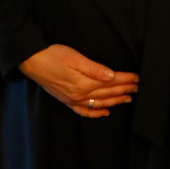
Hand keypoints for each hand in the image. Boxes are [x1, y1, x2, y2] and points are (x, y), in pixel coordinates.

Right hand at [18, 44, 137, 118]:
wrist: (32, 62)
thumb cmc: (53, 55)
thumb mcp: (75, 58)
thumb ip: (95, 69)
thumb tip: (112, 76)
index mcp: (84, 84)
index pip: (110, 82)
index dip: (125, 80)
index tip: (137, 78)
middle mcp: (80, 95)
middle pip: (107, 93)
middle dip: (124, 90)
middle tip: (137, 87)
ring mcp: (73, 100)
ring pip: (99, 103)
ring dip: (115, 101)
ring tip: (128, 98)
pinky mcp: (67, 100)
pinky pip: (85, 111)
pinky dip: (96, 113)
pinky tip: (105, 112)